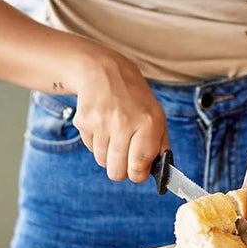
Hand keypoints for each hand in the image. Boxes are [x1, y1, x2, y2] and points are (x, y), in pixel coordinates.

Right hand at [70, 51, 167, 182]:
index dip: (138, 174)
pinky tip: (104, 126)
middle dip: (122, 170)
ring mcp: (101, 123)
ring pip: (102, 162)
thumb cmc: (135, 98)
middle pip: (117, 172)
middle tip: (126, 158)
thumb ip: (160, 146)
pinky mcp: (83, 122)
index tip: (139, 171)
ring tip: (116, 136)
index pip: (139, 166)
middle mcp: (124, 123)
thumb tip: (163, 172)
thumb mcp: (157, 116)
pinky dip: (98, 143)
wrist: (105, 73)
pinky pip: (90, 149)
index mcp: (148, 123)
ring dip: (109, 155)